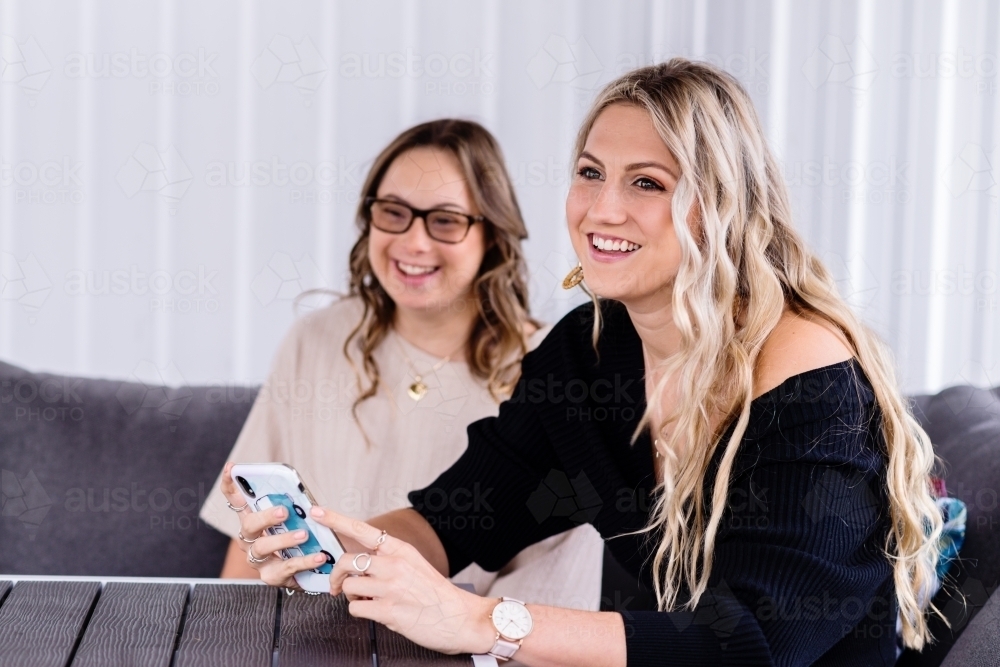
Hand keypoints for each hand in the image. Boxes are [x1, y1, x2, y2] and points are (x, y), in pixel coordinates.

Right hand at [220, 462, 363, 588]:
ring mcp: (258, 559)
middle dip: (265, 517)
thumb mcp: (299, 519)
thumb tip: (304, 495)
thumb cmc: (303, 538)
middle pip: (248, 525)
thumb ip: (297, 508)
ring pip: (261, 548)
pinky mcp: (271, 576)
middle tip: (283, 511)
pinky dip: (303, 561)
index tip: (231, 468)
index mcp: (254, 520)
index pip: (236, 499)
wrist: (313, 571)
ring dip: (283, 539)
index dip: (230, 484)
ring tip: (304, 535)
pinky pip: (285, 568)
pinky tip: (318, 556)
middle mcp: (250, 539)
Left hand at [312, 505, 496, 655]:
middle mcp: (394, 565)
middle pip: (346, 561)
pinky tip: (375, 612)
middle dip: (337, 575)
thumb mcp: (414, 565)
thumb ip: (387, 561)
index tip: (316, 512)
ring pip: (348, 587)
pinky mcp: (388, 611)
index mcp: (400, 550)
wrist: (459, 618)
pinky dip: (360, 612)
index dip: (335, 520)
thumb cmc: (435, 594)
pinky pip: (355, 609)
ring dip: (352, 597)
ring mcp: (391, 587)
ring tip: (368, 600)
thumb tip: (357, 567)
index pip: (362, 530)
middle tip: (338, 585)